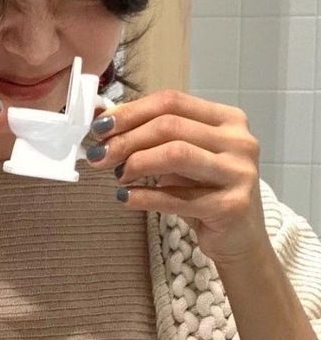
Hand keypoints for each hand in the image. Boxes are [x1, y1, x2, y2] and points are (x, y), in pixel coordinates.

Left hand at [86, 90, 267, 265]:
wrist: (240, 237)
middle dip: (127, 139)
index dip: (131, 111)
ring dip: (137, 163)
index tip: (101, 126)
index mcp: (227, 119)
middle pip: (170, 126)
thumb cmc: (204, 190)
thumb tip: (102, 117)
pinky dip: (145, 196)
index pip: (171, 102)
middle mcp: (239, 141)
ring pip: (175, 154)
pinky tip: (125, 198)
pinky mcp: (232, 207)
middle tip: (99, 154)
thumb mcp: (181, 155)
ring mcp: (239, 173)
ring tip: (117, 175)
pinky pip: (178, 198)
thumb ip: (150, 134)